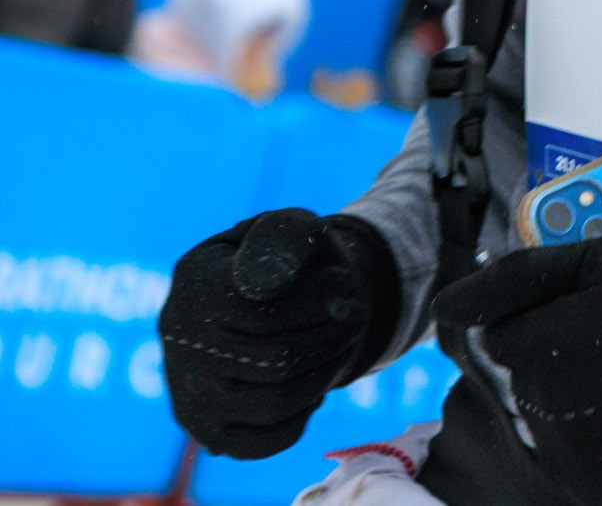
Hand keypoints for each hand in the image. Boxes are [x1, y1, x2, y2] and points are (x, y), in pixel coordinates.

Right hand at [160, 208, 398, 457]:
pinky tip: (309, 381)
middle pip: (277, 360)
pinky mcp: (208, 431)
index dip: (319, 300)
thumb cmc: (284, 260)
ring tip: (341, 344)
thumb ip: (289, 238)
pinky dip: (302, 414)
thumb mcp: (290, 229)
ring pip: (276, 402)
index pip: (263, 311)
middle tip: (355, 316)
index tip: (343, 283)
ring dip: (326, 372)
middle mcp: (178, 340)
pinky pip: (266, 441)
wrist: (260, 300)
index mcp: (194, 281)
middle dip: (333, 337)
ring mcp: (188, 391)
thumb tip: (275, 279)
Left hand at [431, 239, 601, 505]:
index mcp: (537, 350)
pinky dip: (597, 443)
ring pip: (543, 426)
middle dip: (556, 365)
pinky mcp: (596, 490)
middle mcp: (540, 410)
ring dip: (573, 406)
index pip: (497, 340)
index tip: (587, 317)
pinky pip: (574, 462)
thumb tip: (446, 308)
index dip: (542, 321)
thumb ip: (517, 278)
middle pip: (519, 385)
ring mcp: (567, 457)